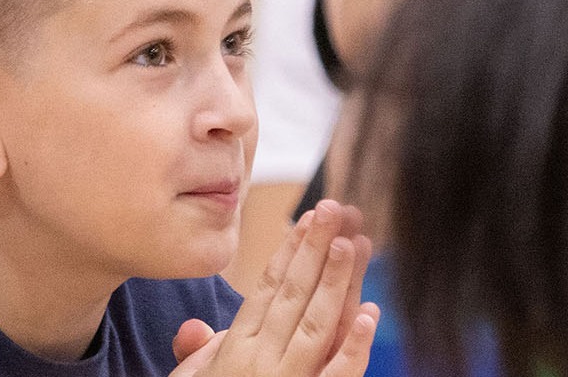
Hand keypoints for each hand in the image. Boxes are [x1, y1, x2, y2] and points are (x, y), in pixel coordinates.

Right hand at [169, 201, 379, 376]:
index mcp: (235, 346)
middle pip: (294, 294)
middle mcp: (259, 359)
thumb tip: (197, 325)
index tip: (309, 219)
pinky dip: (354, 348)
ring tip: (352, 242)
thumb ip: (199, 350)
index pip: (268, 288)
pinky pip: (334, 376)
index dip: (290, 252)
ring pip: (316, 324)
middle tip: (334, 208)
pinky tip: (371, 317)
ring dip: (336, 282)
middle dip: (315, 249)